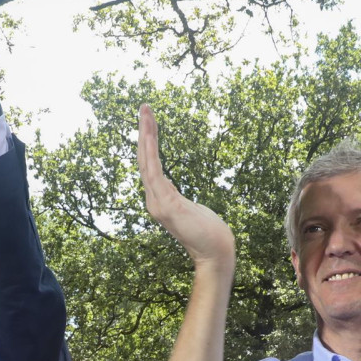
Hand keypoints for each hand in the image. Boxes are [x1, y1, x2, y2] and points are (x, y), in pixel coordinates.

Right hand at [137, 105, 235, 266]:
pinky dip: (151, 150)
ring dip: (146, 135)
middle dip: (144, 132)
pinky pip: (154, 172)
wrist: (216, 254)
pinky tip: (150, 134)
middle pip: (144, 159)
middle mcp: (153, 200)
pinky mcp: (165, 205)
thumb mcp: (190, 208)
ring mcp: (157, 203)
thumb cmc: (208, 232)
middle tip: (144, 106)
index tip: (149, 121)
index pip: (150, 166)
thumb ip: (176, 196)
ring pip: (146, 161)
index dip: (148, 143)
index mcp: (159, 200)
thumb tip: (170, 187)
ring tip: (145, 112)